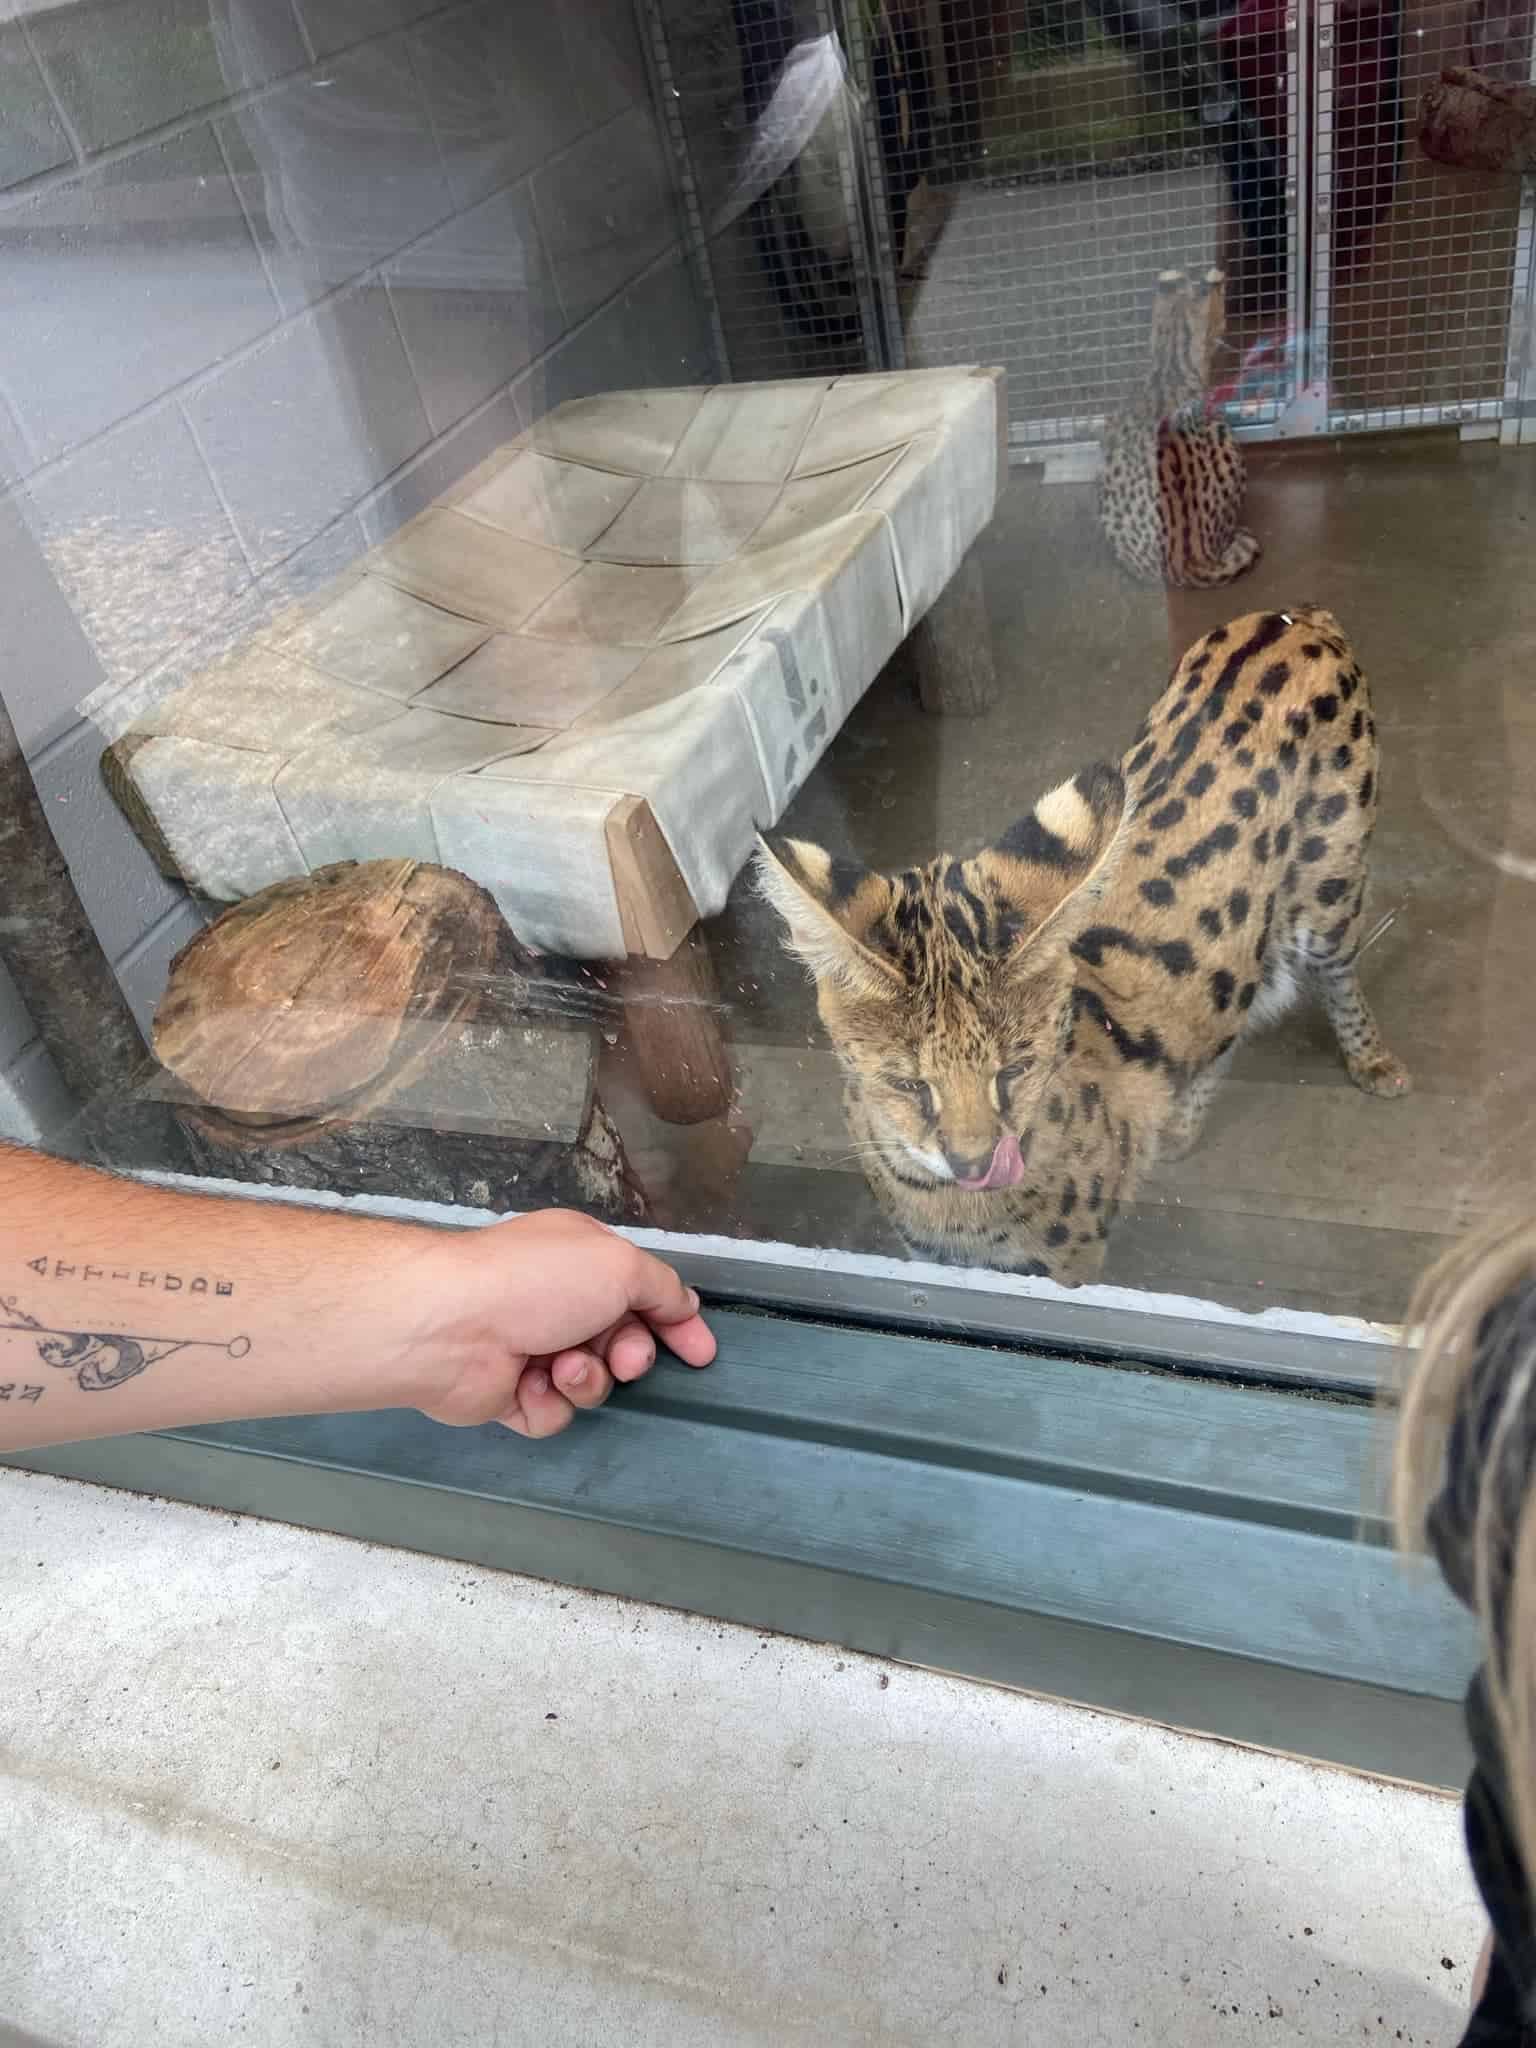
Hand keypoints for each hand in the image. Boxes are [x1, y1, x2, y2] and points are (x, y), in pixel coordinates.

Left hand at [401, 1210, 715, 1437]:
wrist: (453, 1326)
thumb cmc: (538, 1282)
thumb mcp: (619, 1265)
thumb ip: (661, 1287)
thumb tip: (685, 1305)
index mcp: (582, 1260)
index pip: (644, 1293)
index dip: (676, 1323)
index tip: (702, 1354)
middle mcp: (558, 1302)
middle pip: (622, 1343)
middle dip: (629, 1355)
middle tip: (621, 1359)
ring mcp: (532, 1349)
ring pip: (590, 1383)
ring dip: (585, 1379)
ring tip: (560, 1367)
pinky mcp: (509, 1395)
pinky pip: (552, 1413)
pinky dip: (546, 1403)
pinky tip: (526, 1386)